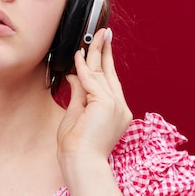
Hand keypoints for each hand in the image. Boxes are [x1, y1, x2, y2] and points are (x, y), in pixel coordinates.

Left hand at [57, 28, 131, 164]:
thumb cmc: (77, 146)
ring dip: (93, 54)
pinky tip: (78, 55)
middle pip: (109, 73)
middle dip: (104, 51)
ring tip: (91, 38)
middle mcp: (120, 107)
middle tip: (103, 33)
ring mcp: (115, 105)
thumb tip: (74, 75)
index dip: (105, 63)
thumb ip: (79, 93)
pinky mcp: (105, 103)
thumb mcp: (77, 114)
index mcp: (116, 111)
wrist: (80, 162)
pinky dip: (83, 67)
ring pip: (101, 74)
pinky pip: (91, 80)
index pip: (110, 81)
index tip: (102, 47)